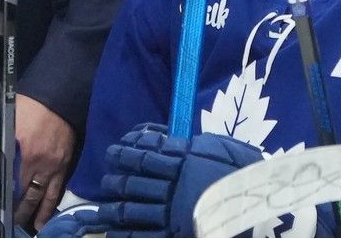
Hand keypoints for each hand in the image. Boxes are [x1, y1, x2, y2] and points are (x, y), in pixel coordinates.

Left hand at [15, 94, 75, 230]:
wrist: (58, 98)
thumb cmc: (29, 105)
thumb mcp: (8, 117)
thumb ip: (1, 137)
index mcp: (20, 149)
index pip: (8, 179)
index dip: (2, 195)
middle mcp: (36, 162)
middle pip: (24, 193)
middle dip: (16, 209)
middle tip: (9, 222)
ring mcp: (51, 166)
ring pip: (40, 197)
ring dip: (32, 213)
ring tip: (25, 227)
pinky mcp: (63, 166)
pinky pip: (56, 192)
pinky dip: (49, 208)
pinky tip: (44, 221)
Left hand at [95, 123, 263, 236]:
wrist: (262, 210)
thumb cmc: (245, 176)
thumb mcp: (221, 150)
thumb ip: (195, 145)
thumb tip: (167, 138)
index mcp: (180, 164)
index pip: (142, 155)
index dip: (124, 154)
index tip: (113, 154)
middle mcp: (171, 187)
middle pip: (132, 183)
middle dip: (115, 183)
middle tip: (107, 184)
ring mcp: (171, 214)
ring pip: (131, 210)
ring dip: (113, 210)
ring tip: (103, 211)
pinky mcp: (175, 236)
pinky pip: (144, 236)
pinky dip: (126, 235)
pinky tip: (114, 233)